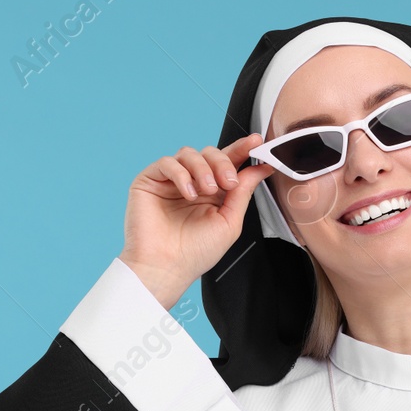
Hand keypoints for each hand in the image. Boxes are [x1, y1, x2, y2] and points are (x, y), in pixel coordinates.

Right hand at [119, 136, 274, 308]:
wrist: (167, 267)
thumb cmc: (196, 253)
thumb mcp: (229, 222)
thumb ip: (243, 192)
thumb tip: (260, 169)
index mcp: (213, 192)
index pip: (228, 163)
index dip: (243, 150)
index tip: (258, 142)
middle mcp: (193, 183)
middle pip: (210, 153)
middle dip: (223, 162)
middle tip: (229, 182)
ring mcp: (171, 181)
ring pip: (189, 153)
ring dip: (203, 168)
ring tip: (207, 191)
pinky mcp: (150, 181)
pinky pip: (167, 163)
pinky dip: (181, 174)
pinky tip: (188, 193)